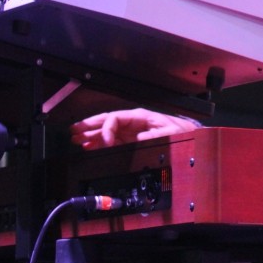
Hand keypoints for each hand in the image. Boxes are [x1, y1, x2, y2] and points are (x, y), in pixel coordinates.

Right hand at [69, 108, 200, 149]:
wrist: (189, 138)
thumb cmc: (181, 132)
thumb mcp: (171, 132)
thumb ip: (155, 134)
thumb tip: (139, 137)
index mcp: (140, 117)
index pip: (115, 118)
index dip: (106, 129)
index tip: (103, 141)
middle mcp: (133, 123)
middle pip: (106, 121)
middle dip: (89, 126)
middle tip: (73, 131)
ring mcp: (131, 132)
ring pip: (106, 131)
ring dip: (90, 135)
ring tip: (76, 139)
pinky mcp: (131, 141)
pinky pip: (111, 140)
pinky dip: (98, 143)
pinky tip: (89, 145)